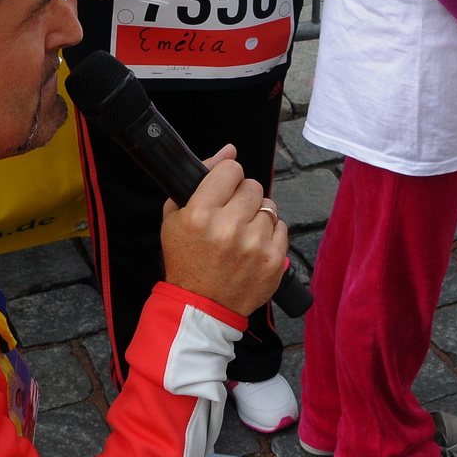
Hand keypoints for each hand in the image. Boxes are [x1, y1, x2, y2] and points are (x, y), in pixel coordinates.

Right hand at [159, 145, 287, 316]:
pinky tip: (252, 246)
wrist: (200, 306)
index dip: (227, 177)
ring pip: (269, 206)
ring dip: (257, 216)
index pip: (231, 169)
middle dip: (243, 197)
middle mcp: (229, 227)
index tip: (224, 188)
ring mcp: (254, 245)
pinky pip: (282, 228)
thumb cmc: (185, 260)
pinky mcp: (273, 261)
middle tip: (231, 215)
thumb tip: (229, 150)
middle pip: (253, 186)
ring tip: (241, 234)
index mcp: (201, 213)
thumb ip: (200, 177)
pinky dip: (269, 234)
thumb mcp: (175, 217)